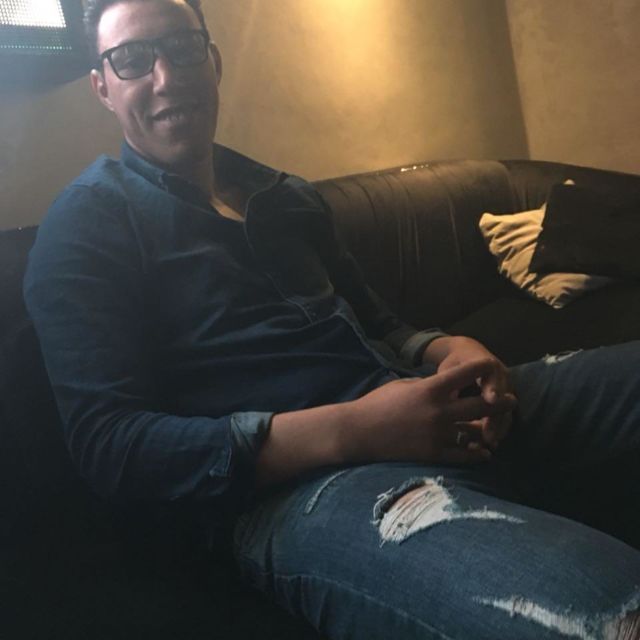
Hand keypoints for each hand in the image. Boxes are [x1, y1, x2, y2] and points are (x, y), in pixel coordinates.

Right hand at [347, 358, 516, 464]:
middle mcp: (439, 411)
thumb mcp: (404, 385)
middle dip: (501, 402)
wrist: (360, 432)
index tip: (492, 366)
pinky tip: (484, 453)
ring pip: (475, 431)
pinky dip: (475, 453)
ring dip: (489, 429)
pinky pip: (462, 454)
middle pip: (481, 405)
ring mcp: (437, 434)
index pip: (466, 374)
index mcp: (431, 389)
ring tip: (499, 428)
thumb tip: (445, 386)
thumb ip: (428, 386)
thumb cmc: (378, 403)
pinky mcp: (433, 453)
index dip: (482, 368)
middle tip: (512, 400)